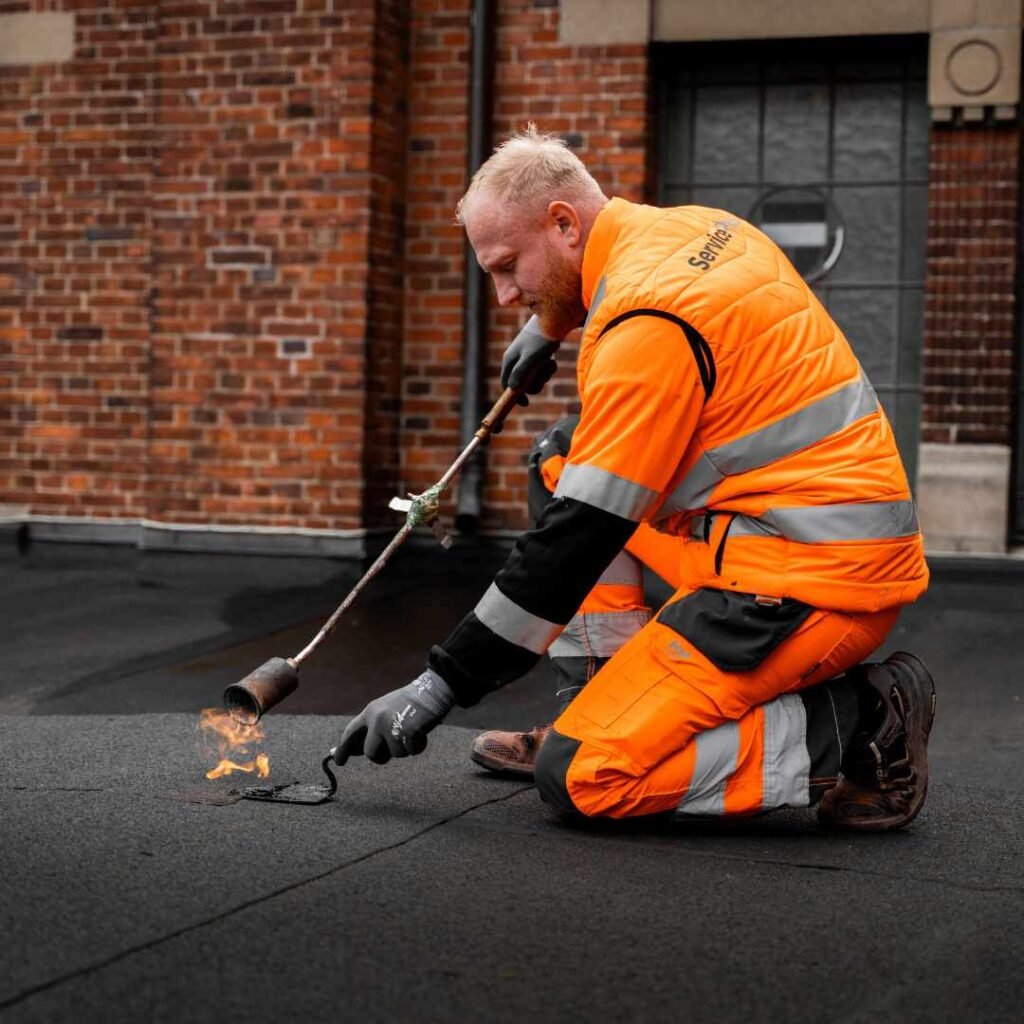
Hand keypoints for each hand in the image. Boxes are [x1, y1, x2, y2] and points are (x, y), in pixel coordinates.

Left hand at [333, 669, 455, 764]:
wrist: (431, 691)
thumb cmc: (410, 703)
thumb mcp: (385, 710)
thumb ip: (372, 729)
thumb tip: (357, 751)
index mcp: (370, 712)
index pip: (350, 734)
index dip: (342, 749)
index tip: (338, 761)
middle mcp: (377, 720)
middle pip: (371, 754)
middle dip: (382, 756)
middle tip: (395, 745)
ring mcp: (391, 726)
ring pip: (395, 754)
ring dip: (405, 747)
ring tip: (412, 729)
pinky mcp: (407, 733)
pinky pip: (411, 751)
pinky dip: (418, 746)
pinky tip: (421, 731)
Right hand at [500, 316, 559, 405]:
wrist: (554, 319)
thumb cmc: (542, 339)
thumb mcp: (531, 357)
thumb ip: (521, 373)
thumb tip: (512, 389)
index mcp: (509, 360)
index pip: (506, 384)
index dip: (514, 396)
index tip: (526, 403)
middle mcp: (514, 359)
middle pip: (521, 383)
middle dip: (535, 383)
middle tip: (544, 377)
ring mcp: (524, 357)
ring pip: (532, 378)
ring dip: (543, 376)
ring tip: (550, 363)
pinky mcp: (535, 355)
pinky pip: (539, 370)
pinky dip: (547, 369)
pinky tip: (551, 360)